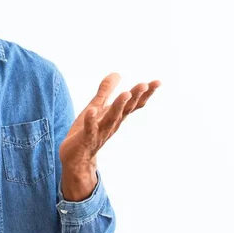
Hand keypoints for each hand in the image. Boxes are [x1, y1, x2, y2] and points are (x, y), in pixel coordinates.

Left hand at [59, 73, 160, 199]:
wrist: (75, 158)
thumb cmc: (88, 131)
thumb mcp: (97, 107)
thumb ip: (106, 91)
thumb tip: (117, 73)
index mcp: (115, 116)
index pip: (133, 104)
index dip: (145, 94)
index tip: (157, 82)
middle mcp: (111, 124)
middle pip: (126, 109)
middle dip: (135, 97)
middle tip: (144, 85)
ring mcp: (100, 131)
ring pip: (111, 118)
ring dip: (118, 106)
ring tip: (125, 93)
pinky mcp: (86, 138)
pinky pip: (89, 129)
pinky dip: (91, 120)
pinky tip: (92, 111)